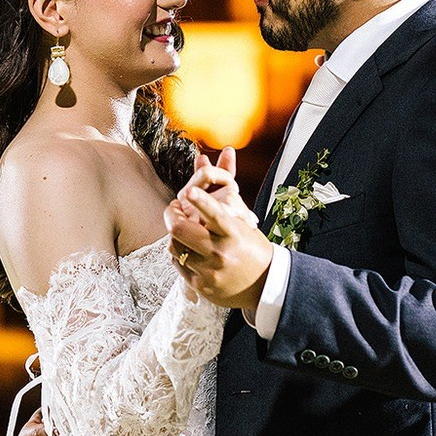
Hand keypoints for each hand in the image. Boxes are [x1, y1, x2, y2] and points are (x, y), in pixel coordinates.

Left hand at [166, 148, 273, 313]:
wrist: (264, 285)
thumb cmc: (250, 245)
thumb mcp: (243, 219)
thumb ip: (229, 186)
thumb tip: (226, 151)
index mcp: (233, 233)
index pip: (215, 215)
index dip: (201, 202)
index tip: (190, 191)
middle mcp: (220, 252)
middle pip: (180, 230)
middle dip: (170, 215)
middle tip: (173, 209)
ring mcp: (209, 270)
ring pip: (173, 246)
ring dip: (174, 235)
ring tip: (182, 231)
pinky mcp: (200, 285)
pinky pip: (177, 264)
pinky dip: (179, 254)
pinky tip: (189, 251)